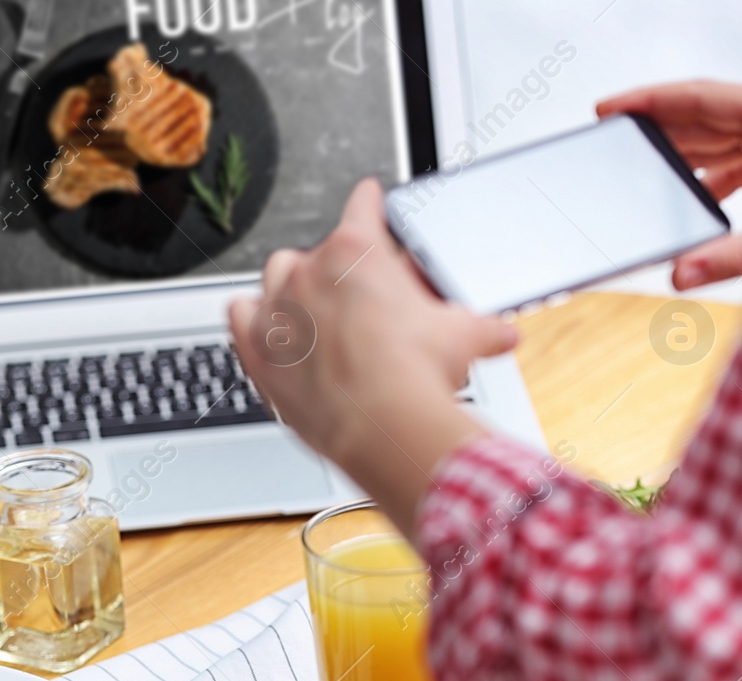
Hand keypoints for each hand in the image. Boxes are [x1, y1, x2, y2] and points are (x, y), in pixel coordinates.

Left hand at [228, 179, 516, 536]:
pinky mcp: (256, 349)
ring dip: (290, 287)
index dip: (369, 199)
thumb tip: (503, 335)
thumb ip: (482, 328)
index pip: (361, 206)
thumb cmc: (415, 374)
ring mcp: (277, 309)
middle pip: (316, 252)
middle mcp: (308, 272)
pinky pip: (238, 315)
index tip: (368, 196)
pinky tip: (266, 325)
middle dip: (336, 269)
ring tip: (313, 308)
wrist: (381, 424)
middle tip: (361, 298)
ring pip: (274, 277)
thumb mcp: (463, 337)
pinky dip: (250, 318)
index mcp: (356, 253)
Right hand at [596, 79, 741, 288]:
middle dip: (658, 135)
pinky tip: (702, 199)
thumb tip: (680, 276)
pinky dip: (719, 177)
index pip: (697, 98)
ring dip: (687, 158)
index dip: (646, 102)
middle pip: (704, 118)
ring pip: (724, 138)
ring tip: (648, 179)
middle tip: (616, 151)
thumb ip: (734, 256)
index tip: (607, 108)